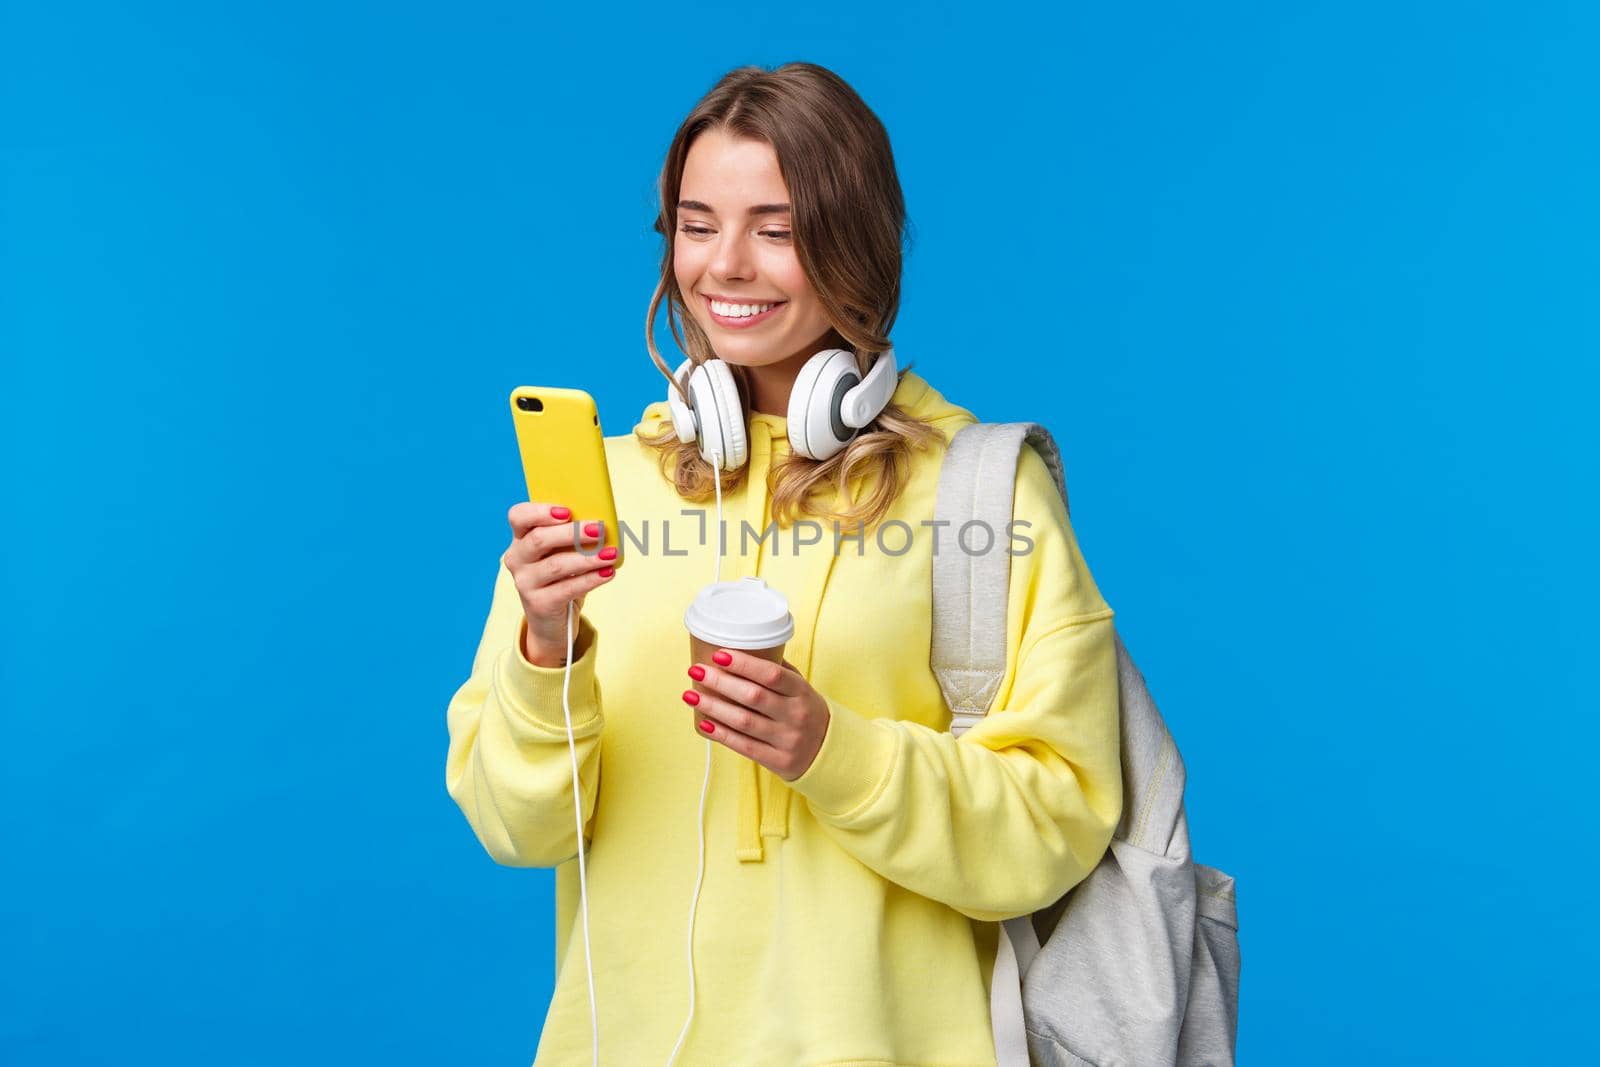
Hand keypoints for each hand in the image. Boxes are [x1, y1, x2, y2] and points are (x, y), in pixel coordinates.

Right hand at [502, 502, 619, 666]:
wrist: (550, 619)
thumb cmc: (561, 575)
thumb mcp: (561, 552)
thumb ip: (573, 536)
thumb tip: (602, 525)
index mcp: (520, 537)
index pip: (518, 516)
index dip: (540, 512)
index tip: (567, 511)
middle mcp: (517, 558)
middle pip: (539, 539)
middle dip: (572, 533)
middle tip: (600, 530)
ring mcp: (525, 582)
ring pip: (556, 565)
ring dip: (588, 558)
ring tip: (611, 554)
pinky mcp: (538, 604)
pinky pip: (567, 588)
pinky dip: (591, 579)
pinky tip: (608, 573)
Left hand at [683, 650, 829, 780]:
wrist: (828, 752)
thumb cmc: (806, 712)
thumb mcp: (802, 689)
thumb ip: (778, 672)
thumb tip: (743, 650)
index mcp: (801, 692)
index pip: (772, 675)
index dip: (744, 664)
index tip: (719, 655)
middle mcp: (795, 715)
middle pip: (753, 697)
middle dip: (720, 682)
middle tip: (696, 671)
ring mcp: (787, 740)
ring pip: (744, 722)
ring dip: (713, 707)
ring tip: (690, 695)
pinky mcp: (777, 761)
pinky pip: (744, 746)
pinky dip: (721, 734)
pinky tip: (704, 723)